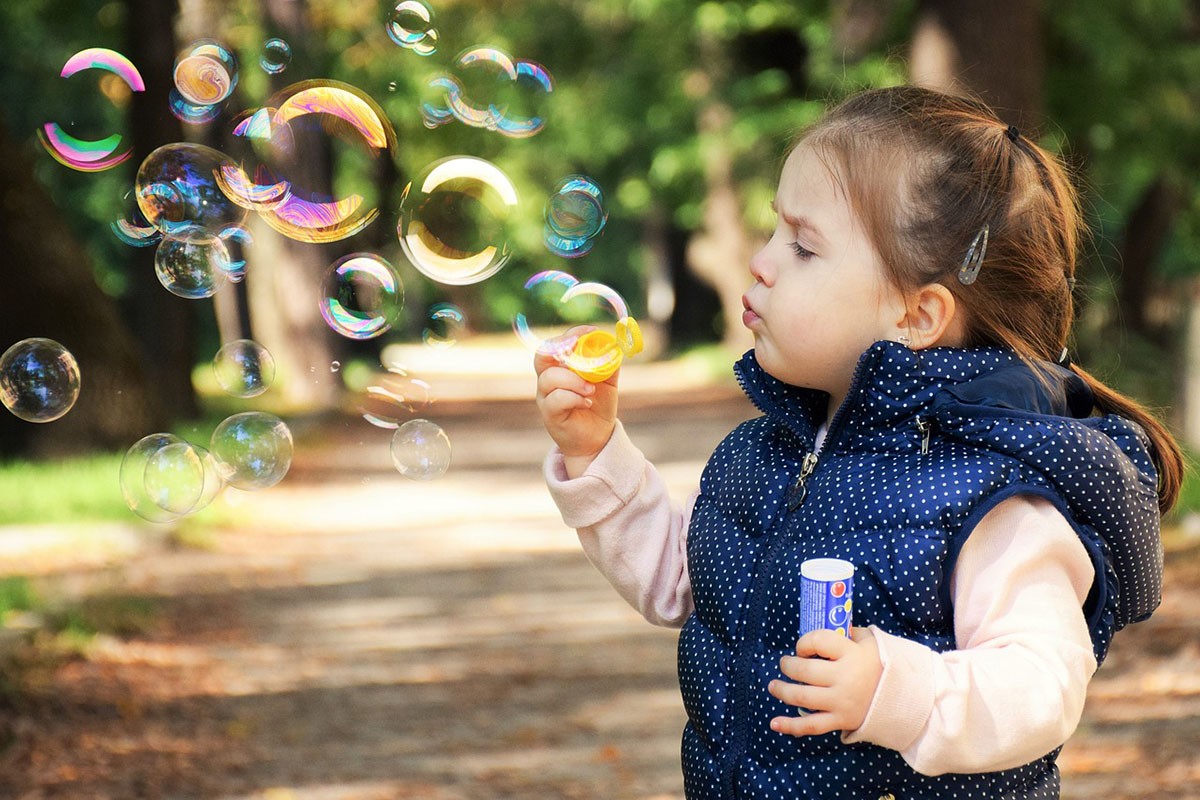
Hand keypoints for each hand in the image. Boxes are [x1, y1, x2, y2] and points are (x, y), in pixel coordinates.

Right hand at [534, 327, 618, 475]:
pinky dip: (573, 397)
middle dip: (560, 348)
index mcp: (560, 366)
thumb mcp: (608, 380)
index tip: (590, 331)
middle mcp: (548, 379)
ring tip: (591, 389)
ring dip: (573, 380)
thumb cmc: (598, 405)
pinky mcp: (550, 414)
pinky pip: (555, 400)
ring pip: (550, 378)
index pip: (556, 344)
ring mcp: (546, 397)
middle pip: (542, 356)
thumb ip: (609, 362)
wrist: (597, 437)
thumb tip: (614, 344)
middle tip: (578, 348)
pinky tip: (586, 402)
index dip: (570, 334)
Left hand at [767, 627, 881, 736]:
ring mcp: (841, 702)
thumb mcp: (871, 642)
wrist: (905, 699)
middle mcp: (844, 678)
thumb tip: (830, 625)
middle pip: (805, 671)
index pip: (817, 641)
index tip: (803, 648)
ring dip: (782, 691)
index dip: (804, 643)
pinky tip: (774, 723)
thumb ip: (850, 633)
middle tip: (784, 664)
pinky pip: (811, 726)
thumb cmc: (882, 666)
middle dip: (789, 666)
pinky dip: (790, 726)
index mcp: (852, 654)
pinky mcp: (841, 720)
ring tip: (773, 686)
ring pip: (802, 697)